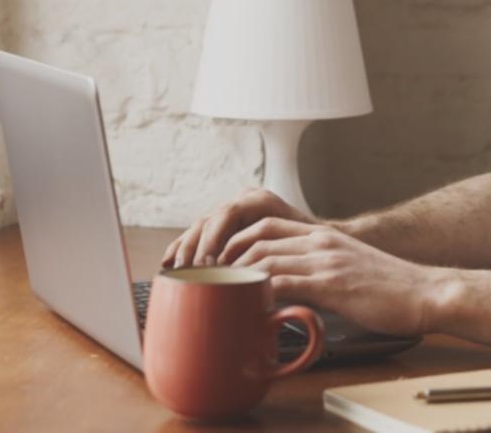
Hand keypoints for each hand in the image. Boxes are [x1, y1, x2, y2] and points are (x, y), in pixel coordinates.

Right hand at [162, 188, 313, 268]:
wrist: (322, 243)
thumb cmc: (313, 251)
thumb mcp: (299, 254)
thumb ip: (279, 264)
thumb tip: (256, 287)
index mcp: (261, 202)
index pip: (227, 215)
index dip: (213, 239)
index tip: (207, 265)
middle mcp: (244, 202)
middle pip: (210, 221)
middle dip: (195, 247)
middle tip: (187, 273)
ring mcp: (233, 213)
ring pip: (201, 227)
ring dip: (185, 250)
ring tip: (175, 273)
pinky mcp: (225, 227)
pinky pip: (200, 234)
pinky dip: (184, 247)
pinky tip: (169, 263)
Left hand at [229, 218, 454, 336]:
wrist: (425, 292)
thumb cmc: (390, 289)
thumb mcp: (349, 269)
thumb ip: (319, 273)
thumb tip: (289, 294)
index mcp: (324, 236)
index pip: (266, 226)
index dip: (236, 242)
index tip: (220, 264)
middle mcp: (321, 242)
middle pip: (257, 238)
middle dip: (226, 257)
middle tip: (210, 280)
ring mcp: (326, 261)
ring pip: (265, 258)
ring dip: (236, 277)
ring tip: (220, 295)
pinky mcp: (332, 284)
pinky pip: (284, 282)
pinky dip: (261, 294)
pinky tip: (249, 307)